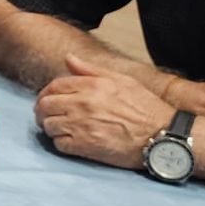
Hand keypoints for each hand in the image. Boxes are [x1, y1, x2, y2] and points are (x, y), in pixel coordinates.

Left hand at [35, 54, 173, 168]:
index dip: (46, 93)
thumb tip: (68, 59)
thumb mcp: (121, 80)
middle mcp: (82, 104)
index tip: (49, 100)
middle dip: (43, 111)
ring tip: (60, 129)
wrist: (162, 135)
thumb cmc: (144, 107)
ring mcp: (82, 126)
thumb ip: (90, 70)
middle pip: (45, 106)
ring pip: (48, 126)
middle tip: (49, 116)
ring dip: (51, 128)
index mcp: (91, 85)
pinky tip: (70, 141)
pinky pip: (59, 144)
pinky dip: (61, 143)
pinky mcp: (85, 146)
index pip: (54, 86)